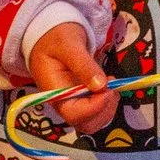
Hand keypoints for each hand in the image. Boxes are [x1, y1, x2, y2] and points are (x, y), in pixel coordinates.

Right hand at [26, 18, 111, 133]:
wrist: (48, 35)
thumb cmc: (55, 37)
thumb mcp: (68, 45)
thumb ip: (83, 65)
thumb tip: (101, 86)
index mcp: (54, 92)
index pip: (74, 114)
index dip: (95, 107)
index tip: (108, 89)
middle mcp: (63, 103)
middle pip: (85, 124)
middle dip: (104, 110)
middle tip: (111, 87)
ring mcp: (72, 103)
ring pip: (94, 121)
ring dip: (108, 107)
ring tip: (111, 84)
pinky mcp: (81, 100)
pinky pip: (96, 112)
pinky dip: (107, 103)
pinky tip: (107, 85)